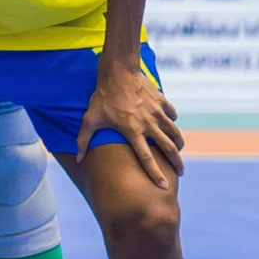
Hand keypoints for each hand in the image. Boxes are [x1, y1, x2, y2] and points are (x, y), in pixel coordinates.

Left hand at [81, 55, 182, 185]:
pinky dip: (173, 122)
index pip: (146, 158)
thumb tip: (78, 159)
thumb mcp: (90, 119)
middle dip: (176, 163)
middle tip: (180, 172)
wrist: (119, 72)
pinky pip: (172, 115)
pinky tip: (170, 125)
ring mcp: (158, 113)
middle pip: (169, 149)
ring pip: (175, 133)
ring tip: (178, 152)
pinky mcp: (162, 102)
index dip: (155, 174)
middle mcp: (149, 125)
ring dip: (178, 144)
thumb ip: (83, 140)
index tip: (163, 186)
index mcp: (133, 132)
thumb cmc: (102, 97)